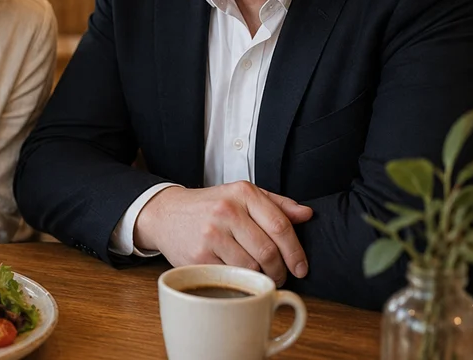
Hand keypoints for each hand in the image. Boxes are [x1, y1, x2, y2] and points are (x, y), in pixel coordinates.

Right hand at [134, 182, 313, 285]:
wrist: (165, 214)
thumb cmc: (208, 206)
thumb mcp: (240, 196)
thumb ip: (276, 204)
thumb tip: (307, 214)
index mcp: (242, 193)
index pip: (280, 226)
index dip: (296, 252)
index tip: (301, 267)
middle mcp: (227, 210)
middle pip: (269, 251)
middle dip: (280, 270)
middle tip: (280, 276)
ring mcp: (211, 234)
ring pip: (252, 266)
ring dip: (260, 276)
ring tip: (258, 274)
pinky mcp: (199, 255)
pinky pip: (231, 274)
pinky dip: (239, 279)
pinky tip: (237, 274)